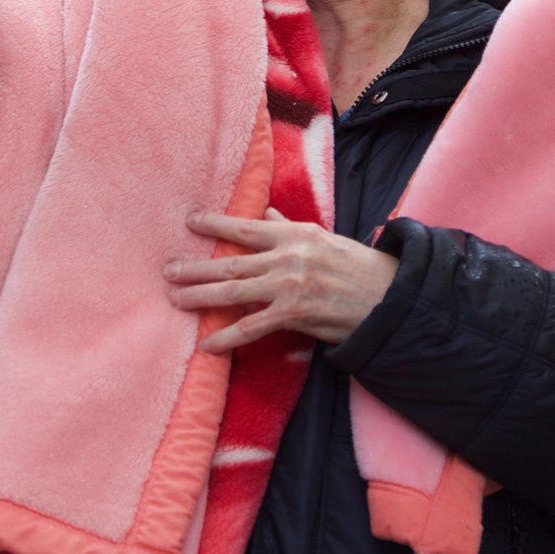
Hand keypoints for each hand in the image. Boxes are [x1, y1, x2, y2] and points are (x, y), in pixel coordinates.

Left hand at [164, 209, 399, 353]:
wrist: (385, 296)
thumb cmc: (355, 266)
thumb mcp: (322, 238)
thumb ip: (289, 225)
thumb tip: (265, 209)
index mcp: (294, 234)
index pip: (246, 226)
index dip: (215, 223)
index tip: (189, 220)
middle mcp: (287, 257)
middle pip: (230, 261)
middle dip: (195, 267)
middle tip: (169, 270)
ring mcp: (289, 286)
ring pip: (233, 291)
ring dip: (200, 296)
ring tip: (176, 299)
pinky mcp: (294, 314)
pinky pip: (251, 326)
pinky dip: (227, 335)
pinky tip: (208, 343)